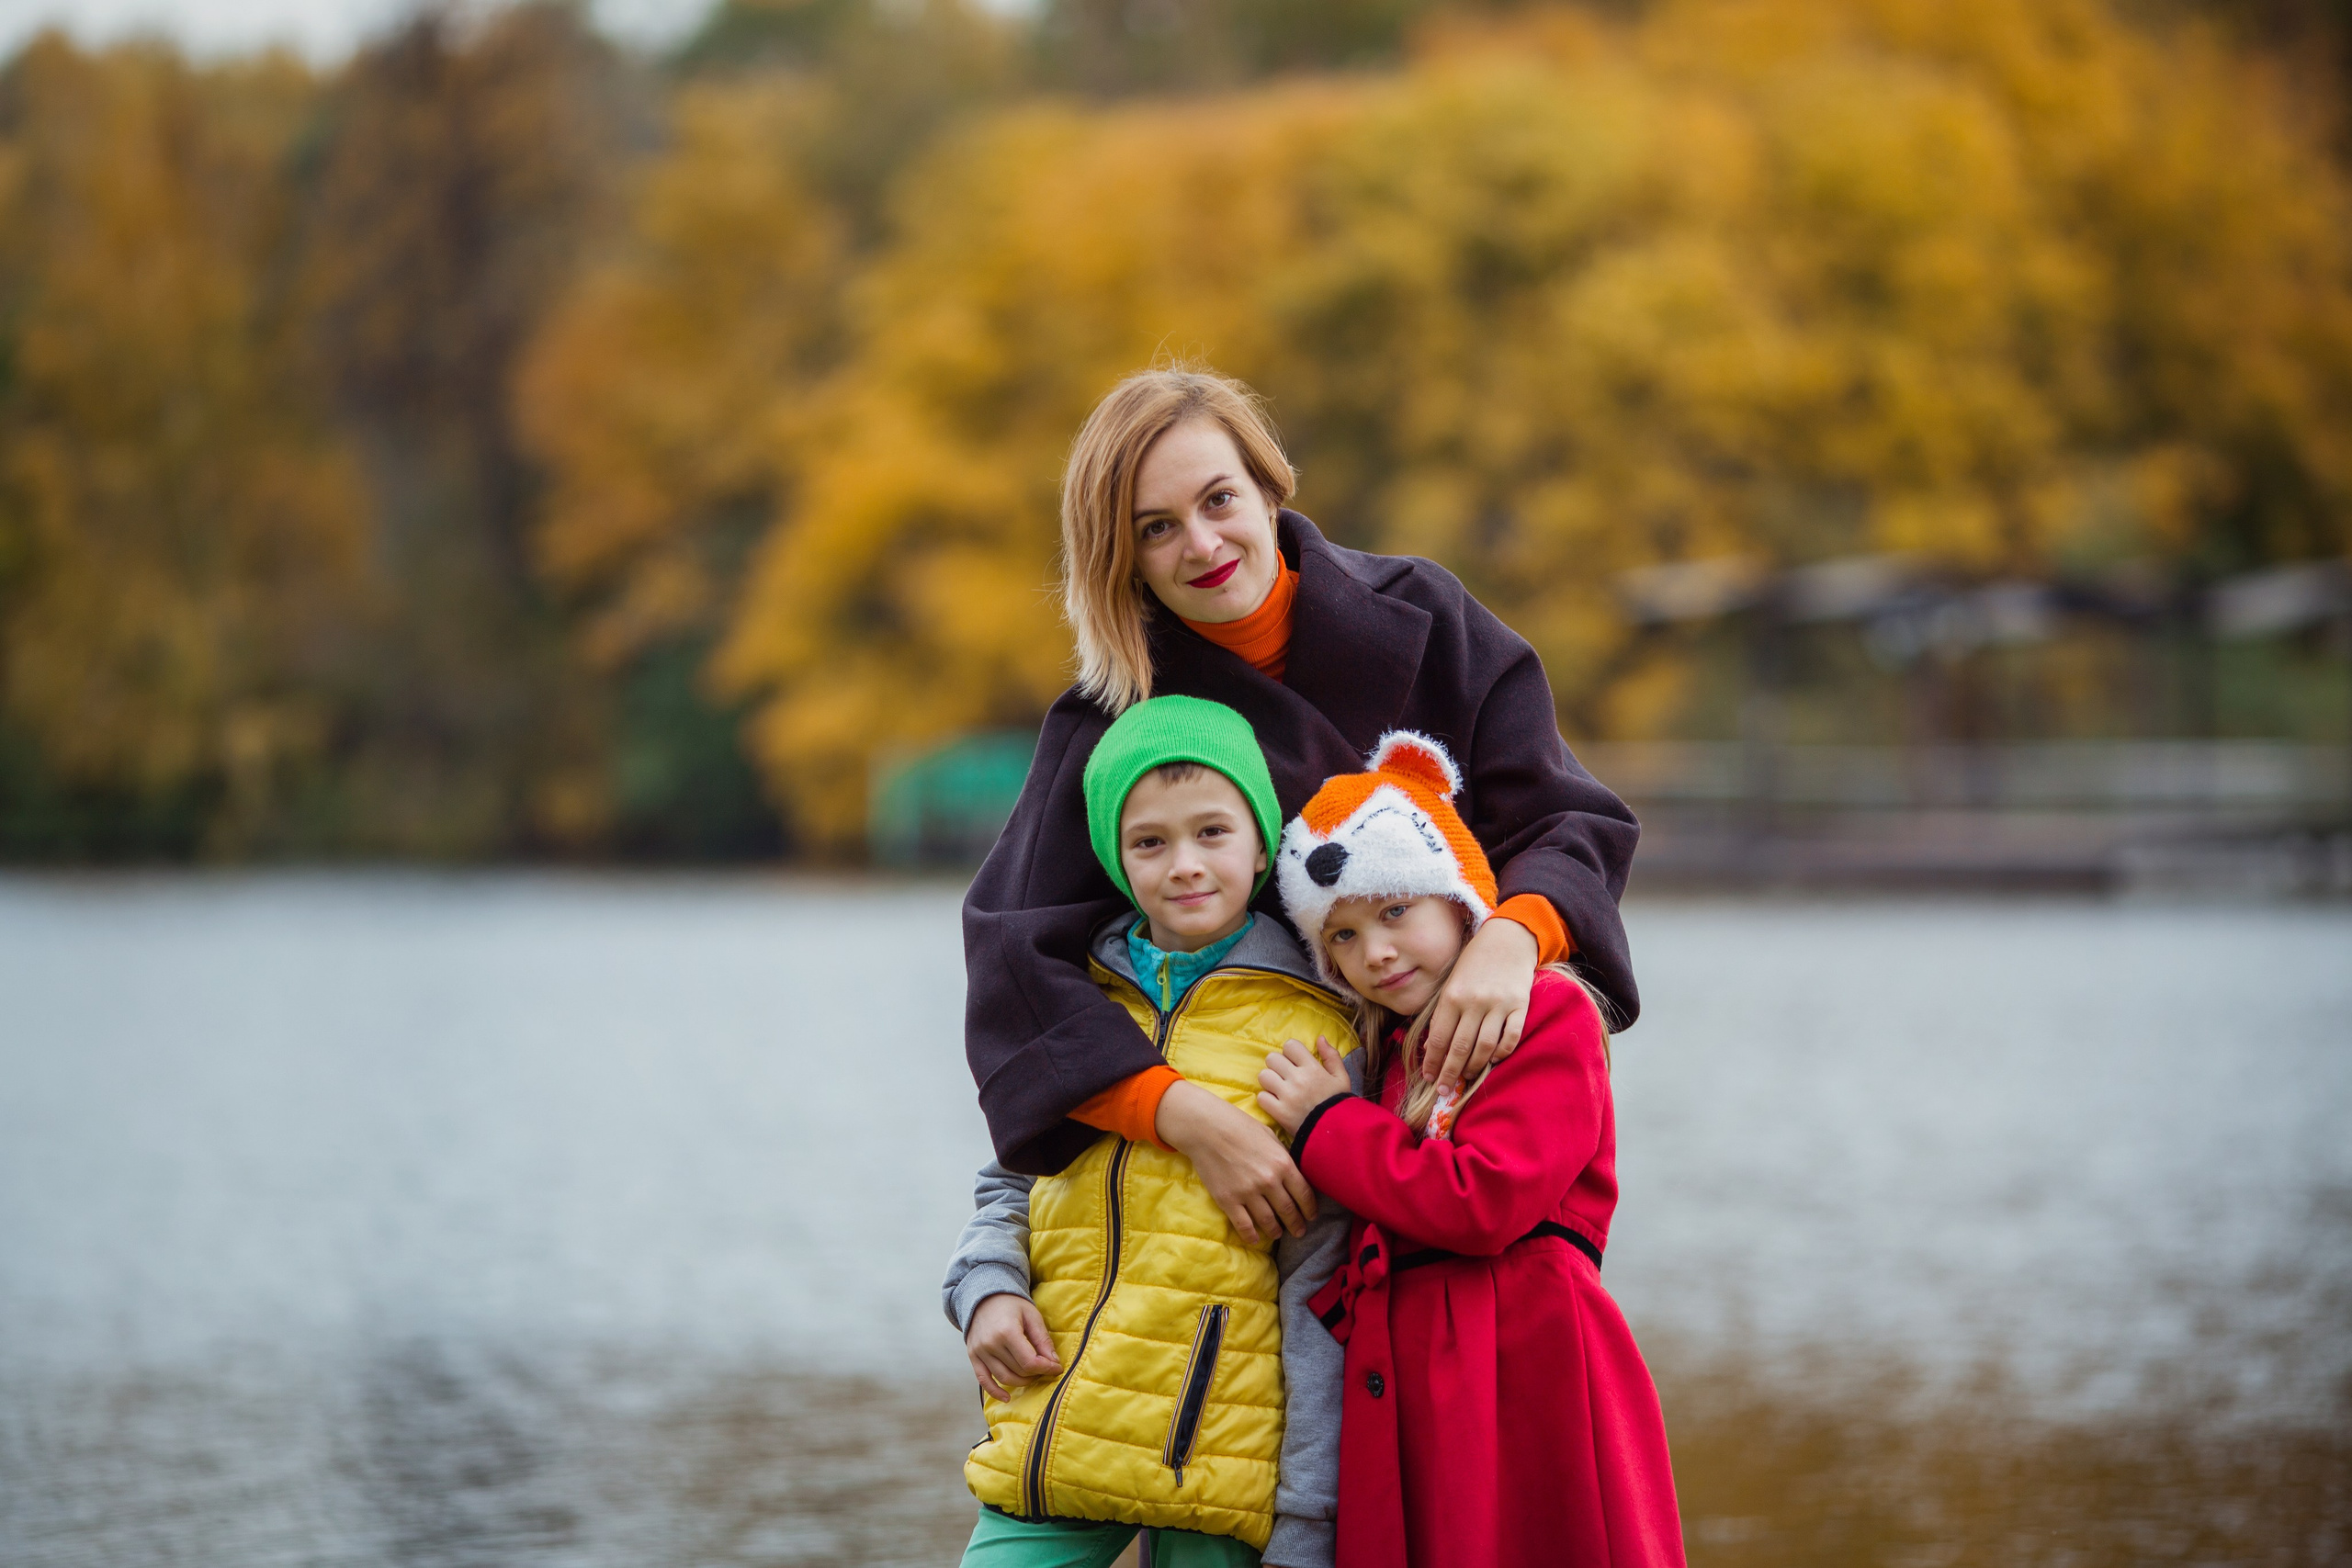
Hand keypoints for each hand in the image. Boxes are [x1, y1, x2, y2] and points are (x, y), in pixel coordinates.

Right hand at [966, 1292, 1058, 1400]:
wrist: (984, 1297)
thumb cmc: (1011, 1305)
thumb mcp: (1032, 1316)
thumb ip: (1043, 1340)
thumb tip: (1054, 1363)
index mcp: (1007, 1332)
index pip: (1029, 1362)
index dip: (1046, 1368)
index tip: (1057, 1368)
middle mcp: (991, 1344)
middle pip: (1018, 1370)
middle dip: (1036, 1373)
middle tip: (1046, 1368)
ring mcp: (980, 1351)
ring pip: (1004, 1378)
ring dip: (1022, 1382)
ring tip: (1032, 1376)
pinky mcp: (973, 1356)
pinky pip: (983, 1380)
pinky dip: (995, 1392)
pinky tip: (1007, 1397)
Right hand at [1155, 1079, 1317, 1244]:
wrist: (1206, 1128)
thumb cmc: (1239, 1126)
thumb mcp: (1270, 1137)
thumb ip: (1283, 1157)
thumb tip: (1293, 1174)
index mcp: (1282, 1163)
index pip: (1304, 1194)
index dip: (1310, 1209)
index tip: (1311, 1216)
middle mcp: (1268, 1181)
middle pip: (1288, 1211)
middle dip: (1296, 1224)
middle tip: (1299, 1232)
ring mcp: (1248, 1193)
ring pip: (1268, 1222)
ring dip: (1275, 1231)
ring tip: (1278, 1234)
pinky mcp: (1228, 1200)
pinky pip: (1244, 1225)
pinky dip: (1251, 1236)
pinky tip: (1255, 1239)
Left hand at [1257, 1036, 1351, 1134]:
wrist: (1337, 1133)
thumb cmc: (1339, 1104)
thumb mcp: (1342, 1078)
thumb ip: (1332, 1056)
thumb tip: (1320, 1038)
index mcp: (1313, 1068)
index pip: (1290, 1045)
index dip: (1290, 1052)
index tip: (1295, 1062)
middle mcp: (1298, 1079)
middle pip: (1272, 1058)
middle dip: (1277, 1065)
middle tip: (1284, 1076)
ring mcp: (1287, 1096)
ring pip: (1263, 1076)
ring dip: (1269, 1081)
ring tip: (1278, 1088)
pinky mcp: (1279, 1112)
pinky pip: (1261, 1097)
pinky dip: (1266, 1099)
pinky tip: (1276, 1102)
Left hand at [1423, 915, 1537, 1095]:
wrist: (1508, 939)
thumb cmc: (1474, 963)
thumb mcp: (1452, 983)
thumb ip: (1443, 1013)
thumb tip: (1432, 1047)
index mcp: (1452, 996)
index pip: (1438, 1038)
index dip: (1432, 1062)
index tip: (1428, 1078)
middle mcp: (1474, 1002)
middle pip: (1460, 1048)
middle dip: (1449, 1073)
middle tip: (1443, 1090)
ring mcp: (1498, 1005)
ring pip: (1484, 1048)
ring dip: (1473, 1068)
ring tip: (1466, 1077)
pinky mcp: (1519, 1006)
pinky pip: (1510, 1038)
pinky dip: (1501, 1054)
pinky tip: (1493, 1060)